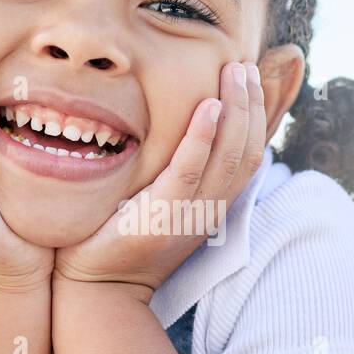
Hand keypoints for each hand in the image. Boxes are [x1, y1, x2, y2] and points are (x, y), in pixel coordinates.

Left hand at [52, 60, 264, 300]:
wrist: (96, 289)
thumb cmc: (117, 240)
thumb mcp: (156, 202)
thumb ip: (170, 172)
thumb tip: (176, 133)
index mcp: (212, 205)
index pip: (250, 154)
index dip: (256, 114)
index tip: (248, 76)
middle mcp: (210, 209)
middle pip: (247, 149)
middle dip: (251, 102)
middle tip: (243, 64)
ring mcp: (190, 213)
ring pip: (229, 155)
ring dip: (236, 108)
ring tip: (234, 72)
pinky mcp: (164, 215)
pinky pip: (190, 170)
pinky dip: (203, 137)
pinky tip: (208, 106)